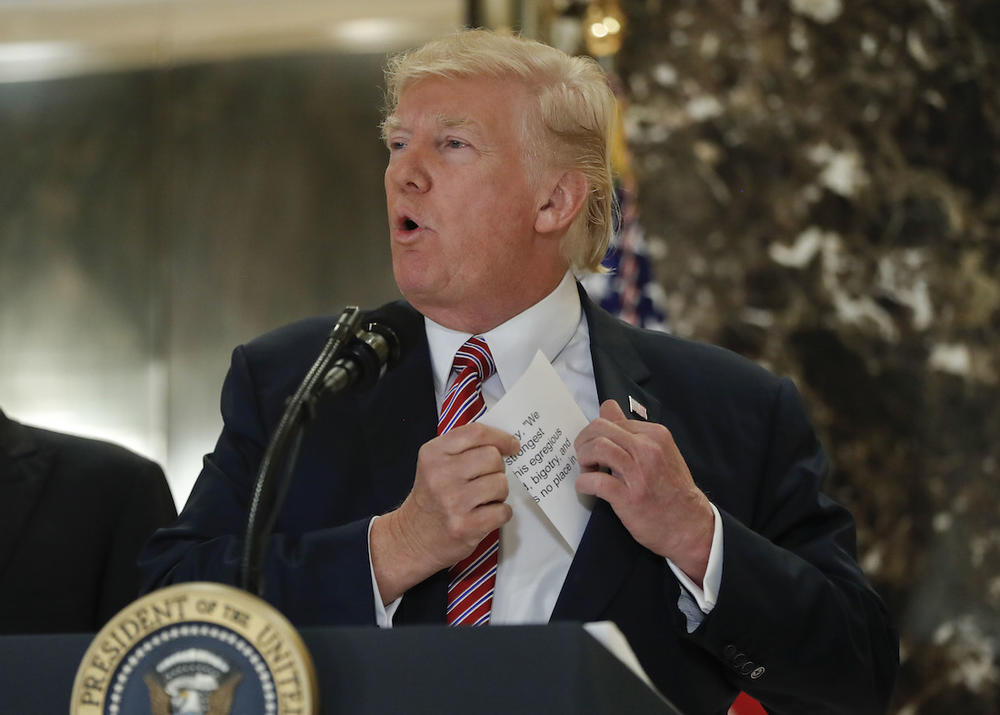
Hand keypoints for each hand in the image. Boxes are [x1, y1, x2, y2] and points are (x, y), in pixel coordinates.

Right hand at [370, 423, 518, 602]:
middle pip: (493, 457)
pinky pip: (503, 510)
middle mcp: (441, 475)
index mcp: (433, 454)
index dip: (500, 437)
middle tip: (487, 479)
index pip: (476, 432)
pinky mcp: (465, 526)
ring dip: (499, 492)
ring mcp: (453, 502)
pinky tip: (485, 515)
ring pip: (501, 483)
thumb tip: (505, 443)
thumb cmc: (431, 498)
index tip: (512, 445)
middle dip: (497, 469)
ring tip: (484, 499)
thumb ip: (463, 449)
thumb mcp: (435, 464)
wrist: (412, 538)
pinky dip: (501, 513)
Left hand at [575, 400, 713, 584]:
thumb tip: (608, 406)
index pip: (612, 420)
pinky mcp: (629, 496)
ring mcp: (639, 473)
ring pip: (598, 448)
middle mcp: (648, 449)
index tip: (594, 448)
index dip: (596, 433)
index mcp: (655, 435)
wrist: (690, 525)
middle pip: (600, 429)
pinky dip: (583, 482)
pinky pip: (596, 481)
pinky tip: (586, 487)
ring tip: (587, 470)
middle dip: (584, 442)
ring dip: (583, 459)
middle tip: (584, 457)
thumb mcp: (658, 451)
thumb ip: (631, 429)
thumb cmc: (672, 489)